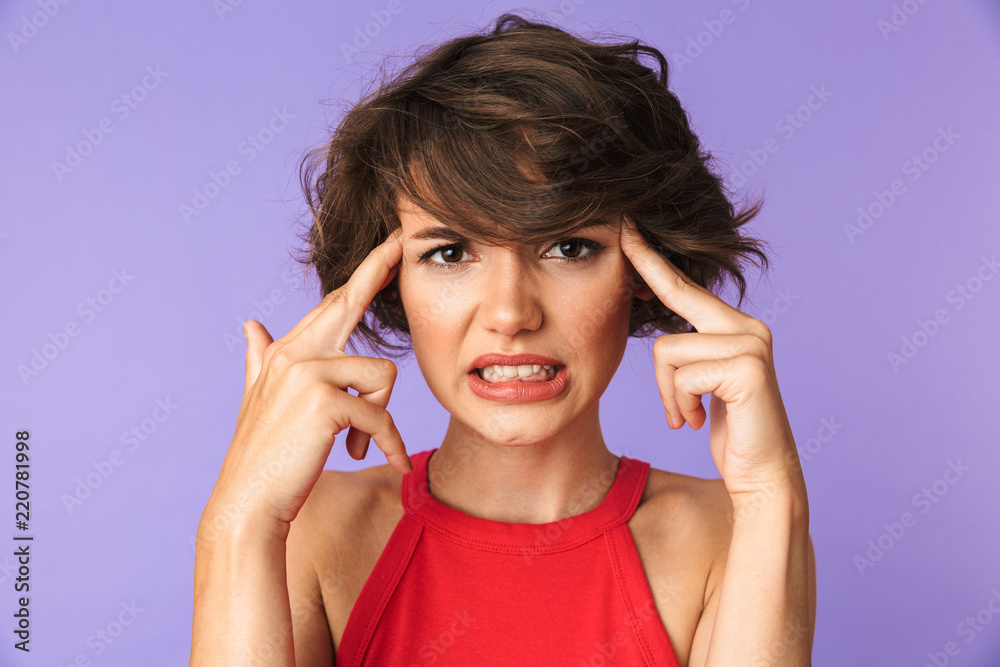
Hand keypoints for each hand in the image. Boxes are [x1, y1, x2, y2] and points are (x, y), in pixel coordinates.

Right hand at [205, 227, 410, 530]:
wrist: (248, 503)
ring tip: (359, 443)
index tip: (389, 244)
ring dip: (381, 415)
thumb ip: (259, 359)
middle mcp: (294, 353)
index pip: (332, 304)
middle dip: (377, 271)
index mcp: (286, 353)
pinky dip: (389, 442)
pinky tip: (383, 460)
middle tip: (400, 243)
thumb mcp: (259, 400)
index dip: (363, 274)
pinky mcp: (325, 401)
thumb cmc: (263, 455)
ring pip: (382, 374)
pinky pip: (381, 414)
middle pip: (348, 303)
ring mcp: (307, 373)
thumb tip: (251, 324)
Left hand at [619, 215, 801, 498]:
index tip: (628, 229)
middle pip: (671, 316)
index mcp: (737, 327)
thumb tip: (661, 337)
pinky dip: (681, 404)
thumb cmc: (731, 431)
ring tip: (689, 415)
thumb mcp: (704, 384)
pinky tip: (698, 421)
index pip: (685, 289)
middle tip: (648, 305)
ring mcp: (751, 345)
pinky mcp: (747, 369)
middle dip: (656, 324)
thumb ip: (691, 353)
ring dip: (670, 394)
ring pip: (668, 353)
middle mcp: (749, 327)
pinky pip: (682, 376)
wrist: (762, 474)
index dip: (653, 260)